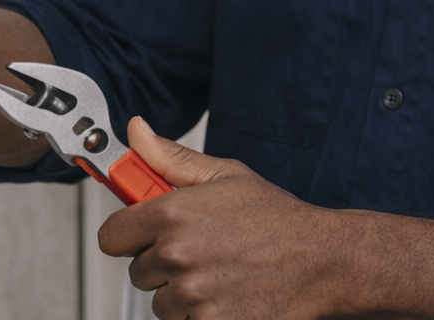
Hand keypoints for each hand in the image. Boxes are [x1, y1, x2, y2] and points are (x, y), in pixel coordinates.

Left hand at [98, 118, 338, 319]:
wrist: (322, 261)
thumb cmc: (277, 219)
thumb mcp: (225, 175)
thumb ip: (171, 158)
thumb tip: (136, 132)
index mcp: (173, 214)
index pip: (111, 236)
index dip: (128, 234)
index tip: (143, 234)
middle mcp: (177, 255)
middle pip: (138, 271)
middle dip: (162, 263)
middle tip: (201, 252)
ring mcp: (192, 295)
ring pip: (160, 302)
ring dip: (181, 294)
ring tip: (219, 274)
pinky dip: (202, 315)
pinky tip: (227, 296)